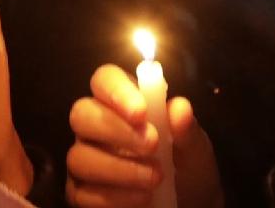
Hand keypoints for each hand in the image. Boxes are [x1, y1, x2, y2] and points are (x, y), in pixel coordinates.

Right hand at [66, 64, 223, 207]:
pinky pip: (82, 194)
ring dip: (119, 168)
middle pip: (82, 114)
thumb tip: (180, 109)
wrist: (191, 203)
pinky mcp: (81, 193)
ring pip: (79, 157)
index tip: (141, 112)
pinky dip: (114, 197)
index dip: (116, 91)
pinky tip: (143, 198)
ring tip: (155, 177)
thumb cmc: (187, 165)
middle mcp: (96, 127)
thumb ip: (186, 126)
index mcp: (122, 102)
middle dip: (115, 130)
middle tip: (152, 145)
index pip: (104, 80)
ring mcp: (86, 159)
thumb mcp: (195, 146)